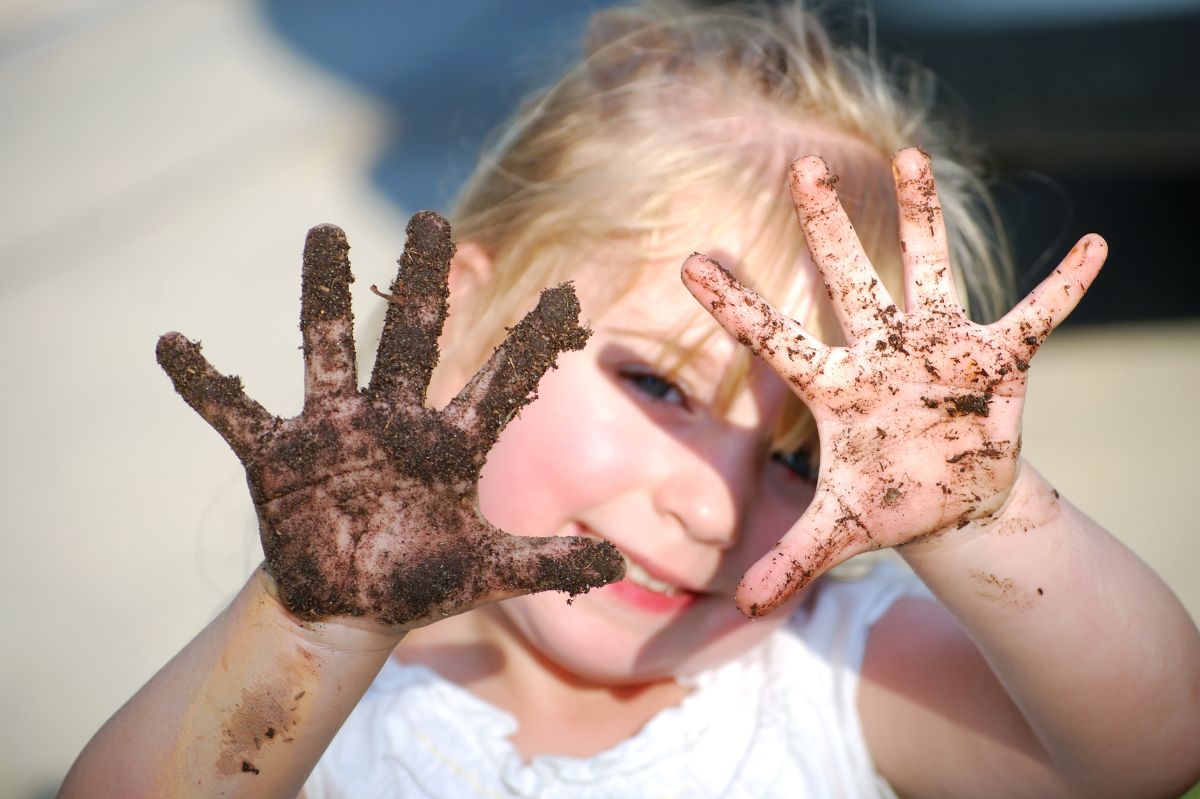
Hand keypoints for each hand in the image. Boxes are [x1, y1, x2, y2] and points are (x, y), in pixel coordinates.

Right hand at [157, 212, 622, 627]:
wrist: (347, 608)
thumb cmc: (418, 581)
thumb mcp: (486, 571)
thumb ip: (548, 565)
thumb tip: (616, 567)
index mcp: (449, 445)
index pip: (501, 384)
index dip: (533, 344)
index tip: (569, 294)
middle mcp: (393, 422)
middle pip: (413, 340)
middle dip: (422, 282)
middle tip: (433, 219)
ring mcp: (332, 432)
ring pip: (326, 350)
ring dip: (323, 296)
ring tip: (324, 235)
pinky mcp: (276, 456)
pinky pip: (233, 411)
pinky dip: (204, 383)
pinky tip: (173, 344)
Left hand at [682, 148, 1105, 616]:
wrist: (950, 500)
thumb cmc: (888, 501)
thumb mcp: (839, 532)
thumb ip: (792, 560)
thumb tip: (739, 610)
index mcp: (835, 389)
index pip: (774, 339)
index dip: (734, 304)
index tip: (690, 262)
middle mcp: (880, 354)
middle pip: (847, 280)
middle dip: (827, 227)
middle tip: (804, 167)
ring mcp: (938, 349)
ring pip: (927, 270)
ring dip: (922, 216)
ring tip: (910, 154)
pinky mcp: (995, 360)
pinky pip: (1035, 316)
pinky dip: (1063, 287)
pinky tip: (1093, 246)